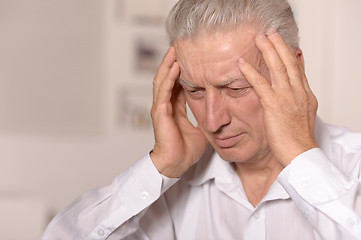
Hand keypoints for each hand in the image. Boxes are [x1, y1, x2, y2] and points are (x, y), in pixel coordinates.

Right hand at [150, 47, 207, 177]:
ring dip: (168, 65)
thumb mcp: (200, 128)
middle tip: (179, 45)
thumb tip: (218, 111)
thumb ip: (205, 116)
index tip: (190, 56)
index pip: (177, 83)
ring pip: (162, 80)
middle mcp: (166, 105)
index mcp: (175, 107)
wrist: (176, 164)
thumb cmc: (185, 149)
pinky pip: (164, 92)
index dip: (182, 69)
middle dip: (172, 61)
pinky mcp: (160, 113)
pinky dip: (169, 79)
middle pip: (167, 77)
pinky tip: (174, 67)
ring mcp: (161, 108)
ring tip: (174, 50)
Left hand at [237, 32, 318, 165]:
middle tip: (270, 33)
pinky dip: (250, 72)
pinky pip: (260, 84)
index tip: (283, 43)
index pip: (297, 69)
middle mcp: (297, 92)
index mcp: (305, 95)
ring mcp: (286, 97)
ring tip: (258, 38)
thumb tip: (293, 90)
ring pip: (277, 68)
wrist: (300, 152)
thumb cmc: (299, 138)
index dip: (289, 54)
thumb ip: (298, 99)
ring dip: (267, 51)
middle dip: (279, 45)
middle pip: (288, 62)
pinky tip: (242, 63)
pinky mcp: (274, 105)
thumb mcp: (303, 115)